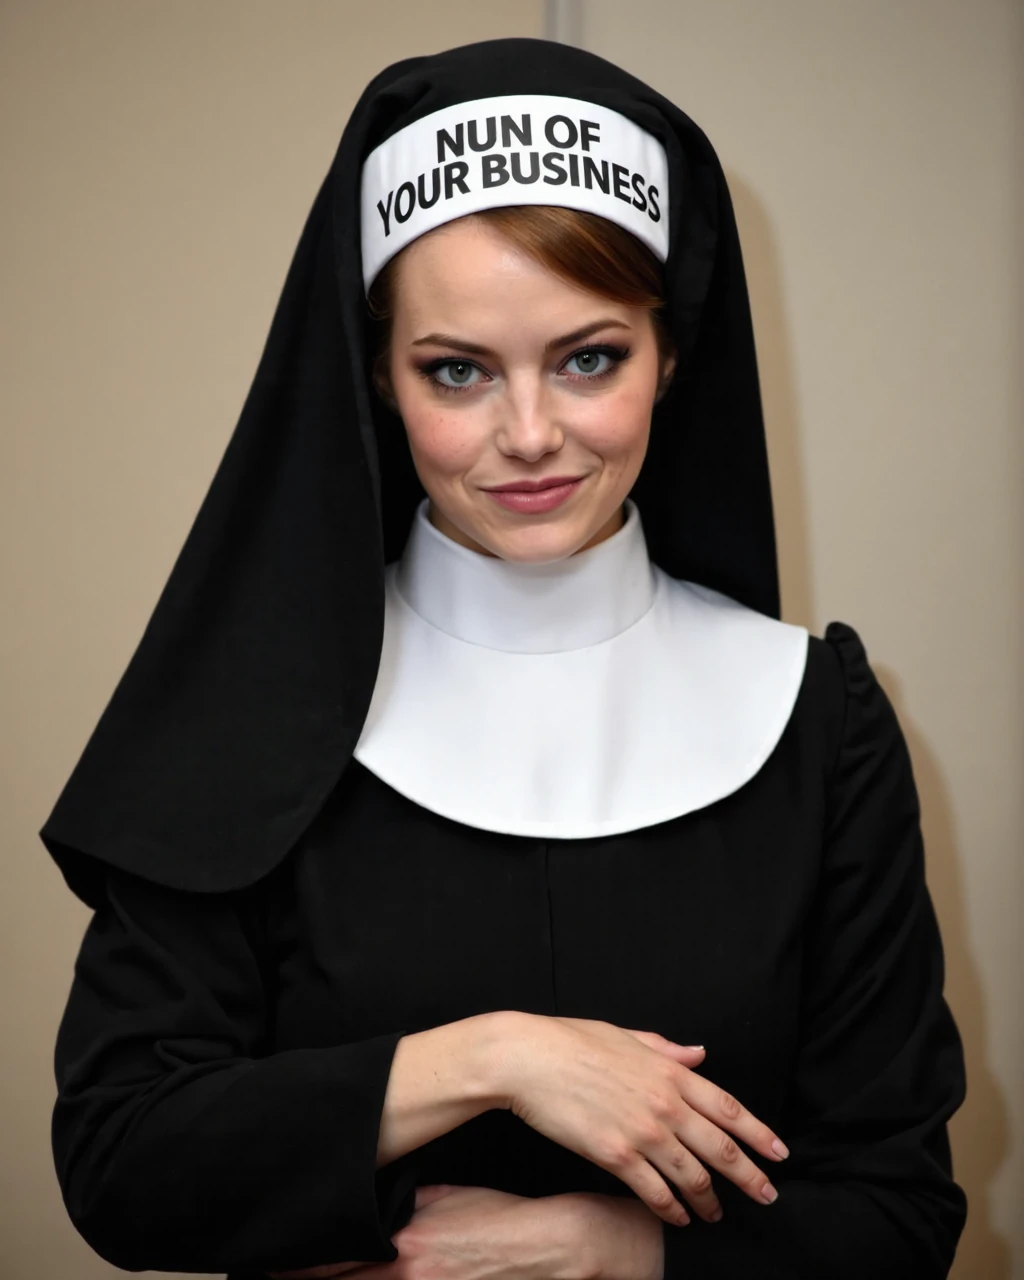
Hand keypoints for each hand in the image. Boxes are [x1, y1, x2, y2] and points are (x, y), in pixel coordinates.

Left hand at [266, 1184, 592, 1279]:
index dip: (292, 1270)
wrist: (554, 1247)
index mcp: (403, 1246)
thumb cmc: (503, 1218)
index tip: (264, 1267)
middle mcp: (407, 1279)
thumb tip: (382, 1210)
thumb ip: (409, 1207)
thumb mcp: (449, 1198)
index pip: (331, 1266)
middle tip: (271, 1278)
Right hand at [500, 1015, 787, 1226]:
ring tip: (717, 1215)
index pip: (729, 1108)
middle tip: (768, 1196)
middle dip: (750, 1176)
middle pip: (721, 1148)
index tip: (779, 1153)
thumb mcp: (625, 1035)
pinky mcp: (614, 1156)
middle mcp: (664, 1103)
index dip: (759, 1134)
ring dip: (710, 1200)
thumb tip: (699, 1054)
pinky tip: (679, 1218)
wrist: (527, 1058)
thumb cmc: (571, 1040)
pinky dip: (672, 1210)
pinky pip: (654, 1192)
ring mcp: (642, 1131)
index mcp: (669, 1071)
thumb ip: (666, 1049)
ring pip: (692, 1176)